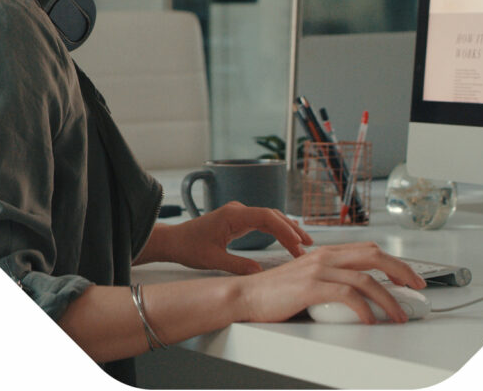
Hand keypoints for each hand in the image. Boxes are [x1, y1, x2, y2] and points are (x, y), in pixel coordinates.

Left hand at [142, 202, 313, 273]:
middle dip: (291, 229)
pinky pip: (262, 221)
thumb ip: (238, 266)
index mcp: (233, 215)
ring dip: (286, 228)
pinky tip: (287, 237)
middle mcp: (238, 210)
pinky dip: (276, 229)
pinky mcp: (238, 219)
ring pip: (269, 217)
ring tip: (303, 243)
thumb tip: (260, 273)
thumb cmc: (189, 247)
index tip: (297, 244)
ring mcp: (239, 213)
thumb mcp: (213, 260)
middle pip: (272, 215)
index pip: (266, 217)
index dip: (285, 230)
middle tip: (308, 246)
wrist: (174, 240)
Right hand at [236, 242, 426, 324]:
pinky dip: (364, 308)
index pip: (369, 249)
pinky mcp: (310, 286)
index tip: (410, 277)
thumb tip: (360, 295)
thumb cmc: (275, 293)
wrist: (246, 296)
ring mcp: (318, 270)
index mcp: (326, 253)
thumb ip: (332, 281)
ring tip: (399, 314)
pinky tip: (370, 319)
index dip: (394, 262)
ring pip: (365, 278)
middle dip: (401, 271)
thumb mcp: (309, 280)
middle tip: (417, 287)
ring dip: (388, 298)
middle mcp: (325, 256)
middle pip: (374, 256)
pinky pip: (347, 294)